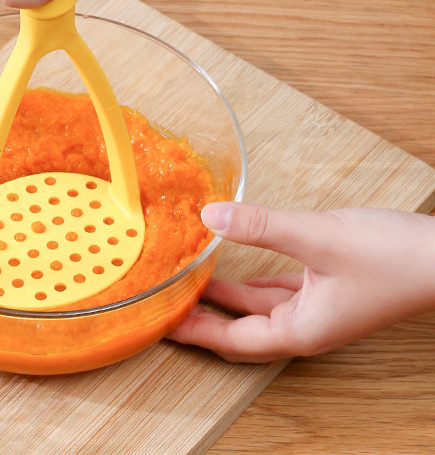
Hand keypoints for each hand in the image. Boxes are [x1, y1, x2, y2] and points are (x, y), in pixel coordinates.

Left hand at [168, 201, 434, 362]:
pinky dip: (250, 280)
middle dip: (203, 319)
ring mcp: (318, 306)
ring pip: (258, 307)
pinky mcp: (326, 285)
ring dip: (224, 298)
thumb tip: (210, 215)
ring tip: (189, 282)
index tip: (161, 325)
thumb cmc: (395, 258)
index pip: (234, 341)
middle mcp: (307, 324)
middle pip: (241, 329)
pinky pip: (276, 289)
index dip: (195, 333)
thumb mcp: (319, 237)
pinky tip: (234, 266)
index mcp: (303, 329)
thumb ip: (262, 227)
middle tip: (166, 306)